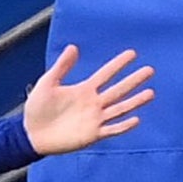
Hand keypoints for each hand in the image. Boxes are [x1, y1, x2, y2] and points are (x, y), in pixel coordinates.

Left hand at [23, 43, 152, 155]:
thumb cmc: (38, 108)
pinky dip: (124, 126)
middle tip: (150, 70)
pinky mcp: (93, 134)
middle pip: (118, 90)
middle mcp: (93, 103)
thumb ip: (61, 67)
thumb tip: (73, 47)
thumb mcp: (47, 83)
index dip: (118, 64)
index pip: (105, 74)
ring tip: (150, 93)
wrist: (31, 133)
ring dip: (135, 101)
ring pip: (120, 108)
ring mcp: (95, 119)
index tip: (132, 53)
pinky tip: (136, 119)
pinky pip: (112, 130)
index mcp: (83, 90)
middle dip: (133, 80)